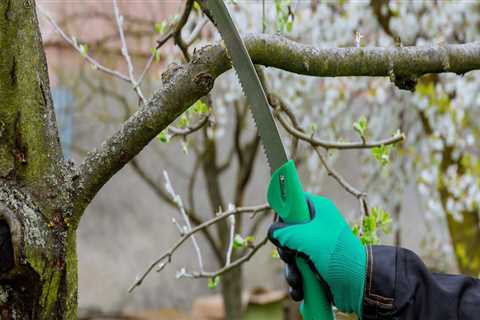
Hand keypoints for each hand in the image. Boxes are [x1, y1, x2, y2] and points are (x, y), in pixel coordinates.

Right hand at [268, 193, 366, 315]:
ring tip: (298, 281)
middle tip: (290, 257)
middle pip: (287, 234)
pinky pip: (298, 272)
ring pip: (290, 256)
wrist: (359, 285)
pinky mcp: (317, 267)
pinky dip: (297, 283)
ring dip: (290, 271)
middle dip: (284, 251)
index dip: (282, 215)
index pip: (293, 204)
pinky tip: (300, 291)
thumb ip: (283, 232)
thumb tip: (272, 232)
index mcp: (318, 211)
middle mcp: (316, 227)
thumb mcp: (304, 237)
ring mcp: (316, 248)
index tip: (278, 229)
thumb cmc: (335, 254)